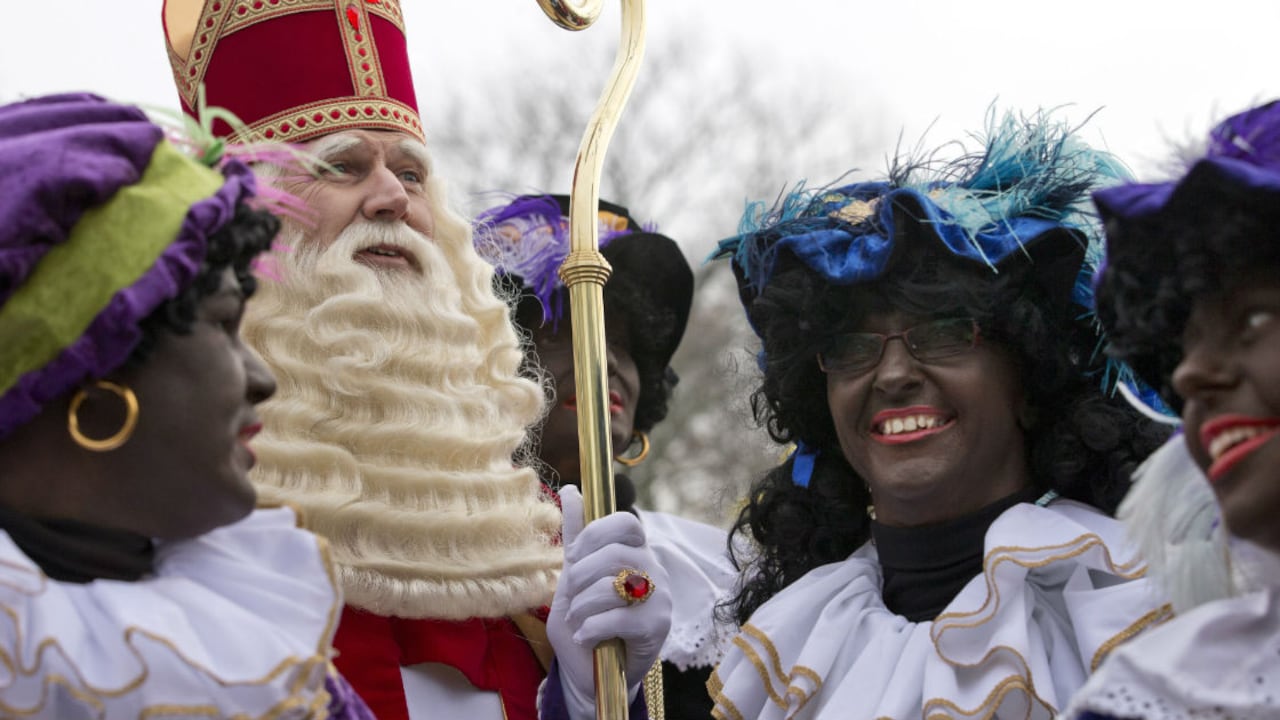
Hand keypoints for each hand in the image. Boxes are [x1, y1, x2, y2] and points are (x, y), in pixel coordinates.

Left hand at [546, 485, 671, 716]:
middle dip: (581, 574)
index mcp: (634, 551)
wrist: (592, 672)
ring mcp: (660, 597)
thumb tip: (571, 489)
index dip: (595, 534)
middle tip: (570, 594)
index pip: (626, 522)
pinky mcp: (658, 626)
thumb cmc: (585, 621)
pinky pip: (620, 617)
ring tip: (578, 619)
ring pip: (616, 584)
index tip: (575, 557)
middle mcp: (652, 569)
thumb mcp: (573, 577)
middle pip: (617, 552)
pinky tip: (586, 637)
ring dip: (583, 604)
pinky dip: (592, 628)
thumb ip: (576, 535)